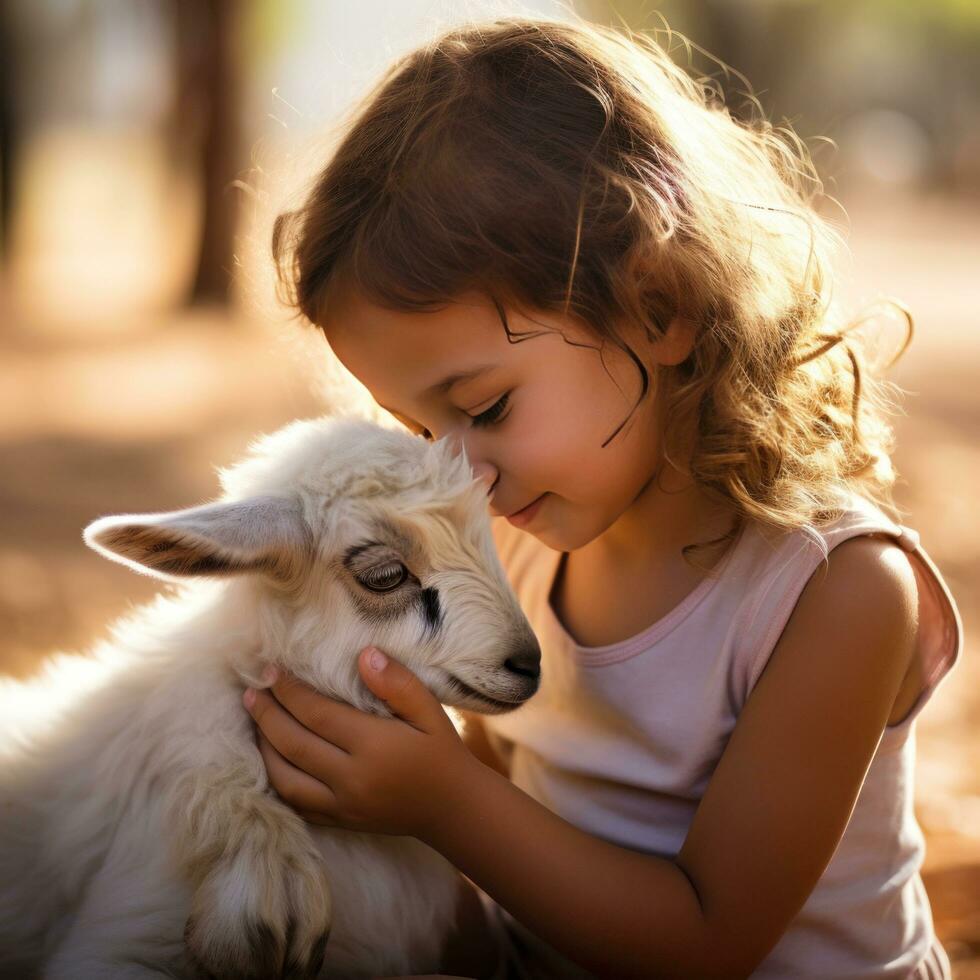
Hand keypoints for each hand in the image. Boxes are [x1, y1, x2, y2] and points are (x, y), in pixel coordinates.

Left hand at [243, 647, 480, 840]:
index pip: (317, 715)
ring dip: (265, 748)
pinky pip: (296, 804)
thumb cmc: (442, 752)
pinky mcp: (340, 820)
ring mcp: (342, 804)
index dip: (290, 691)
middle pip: (294, 744)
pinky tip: (271, 759)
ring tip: (256, 721)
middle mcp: (351, 778)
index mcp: (373, 746)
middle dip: (268, 715)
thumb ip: (398, 684)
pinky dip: (277, 780)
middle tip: (251, 691)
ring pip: (286, 778)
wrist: (453, 808)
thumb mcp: (430, 711)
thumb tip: (364, 654)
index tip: (272, 671)